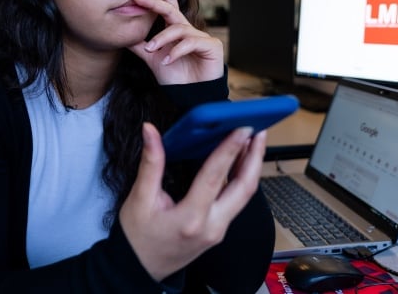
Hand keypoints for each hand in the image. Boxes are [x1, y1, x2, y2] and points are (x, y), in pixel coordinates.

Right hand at [118, 122, 266, 280]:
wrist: (140, 269)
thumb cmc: (137, 238)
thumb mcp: (140, 199)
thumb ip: (150, 163)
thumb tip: (151, 133)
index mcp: (190, 219)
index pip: (215, 177)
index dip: (229, 150)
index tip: (240, 129)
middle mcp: (211, 226)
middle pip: (244, 188)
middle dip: (255, 157)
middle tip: (259, 131)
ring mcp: (218, 230)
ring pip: (244, 196)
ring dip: (252, 167)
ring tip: (254, 142)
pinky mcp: (219, 230)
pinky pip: (237, 202)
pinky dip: (242, 179)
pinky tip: (240, 163)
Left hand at [127, 0, 223, 84]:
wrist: (192, 96)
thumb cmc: (176, 77)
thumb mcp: (153, 60)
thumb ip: (140, 48)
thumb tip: (124, 37)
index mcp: (177, 31)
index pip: (168, 9)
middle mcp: (189, 31)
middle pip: (172, 11)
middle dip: (155, 3)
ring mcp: (202, 37)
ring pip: (178, 29)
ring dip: (162, 38)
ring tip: (150, 50)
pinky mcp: (212, 45)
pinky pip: (191, 42)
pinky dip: (176, 51)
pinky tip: (167, 61)